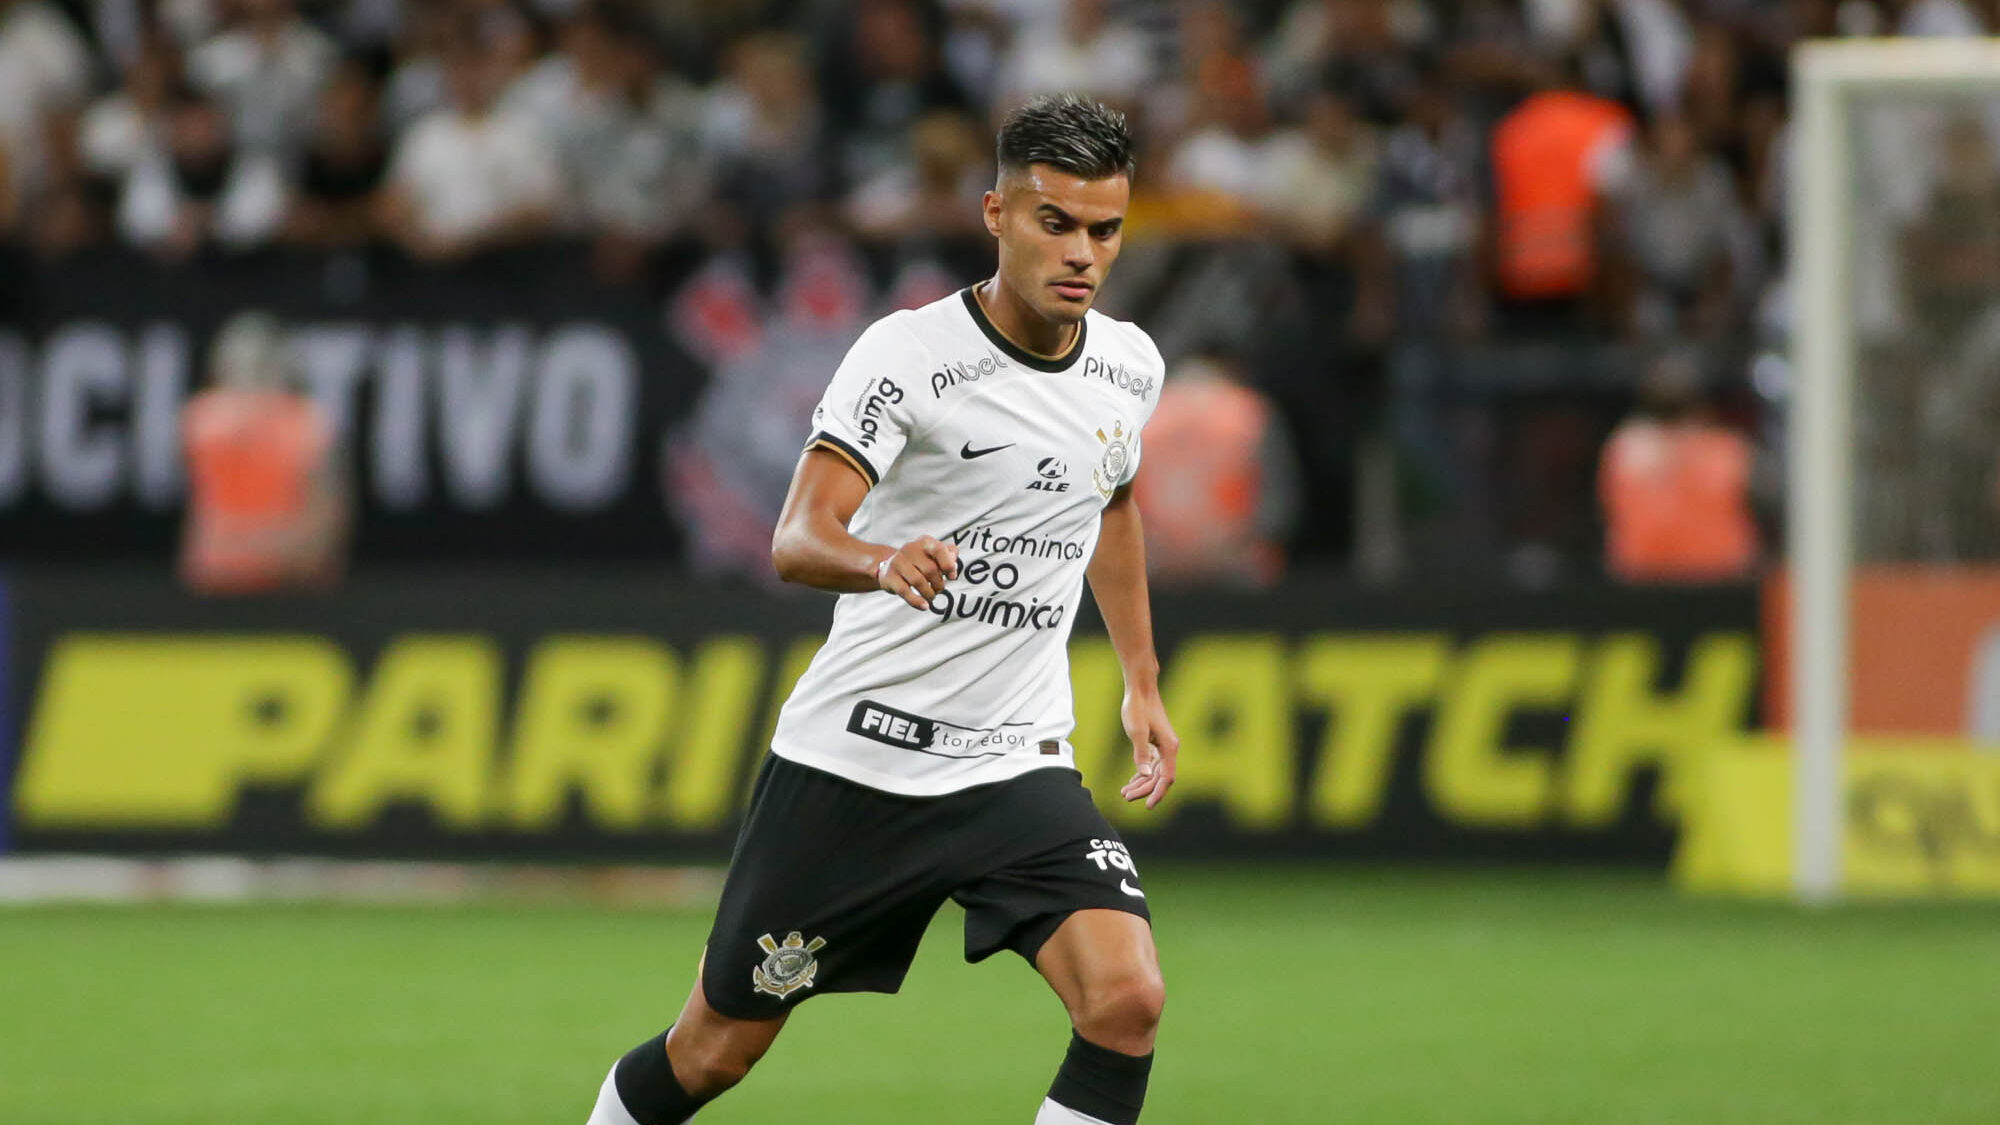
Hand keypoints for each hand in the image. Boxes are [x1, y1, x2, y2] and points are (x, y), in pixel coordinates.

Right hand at [876, 535, 959, 609]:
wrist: (889, 567)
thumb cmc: (919, 562)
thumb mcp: (934, 555)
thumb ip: (949, 556)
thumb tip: (953, 566)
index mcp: (924, 542)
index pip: (938, 549)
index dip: (948, 565)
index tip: (952, 577)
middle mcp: (910, 549)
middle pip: (930, 569)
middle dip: (939, 584)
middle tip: (939, 589)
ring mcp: (898, 562)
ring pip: (918, 581)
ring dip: (929, 593)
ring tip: (931, 597)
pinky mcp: (890, 577)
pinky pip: (905, 592)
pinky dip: (917, 601)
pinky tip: (924, 606)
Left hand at [1117, 687, 1179, 809]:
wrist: (1140, 689)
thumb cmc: (1138, 707)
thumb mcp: (1137, 731)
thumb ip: (1141, 754)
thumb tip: (1144, 775)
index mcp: (1169, 747)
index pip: (1166, 777)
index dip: (1157, 793)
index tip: (1147, 805)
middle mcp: (1169, 748)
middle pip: (1159, 777)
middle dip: (1144, 790)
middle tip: (1125, 797)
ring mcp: (1163, 746)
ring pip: (1154, 772)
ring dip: (1141, 783)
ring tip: (1124, 793)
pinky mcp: (1155, 743)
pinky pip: (1151, 764)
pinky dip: (1141, 774)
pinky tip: (1131, 781)